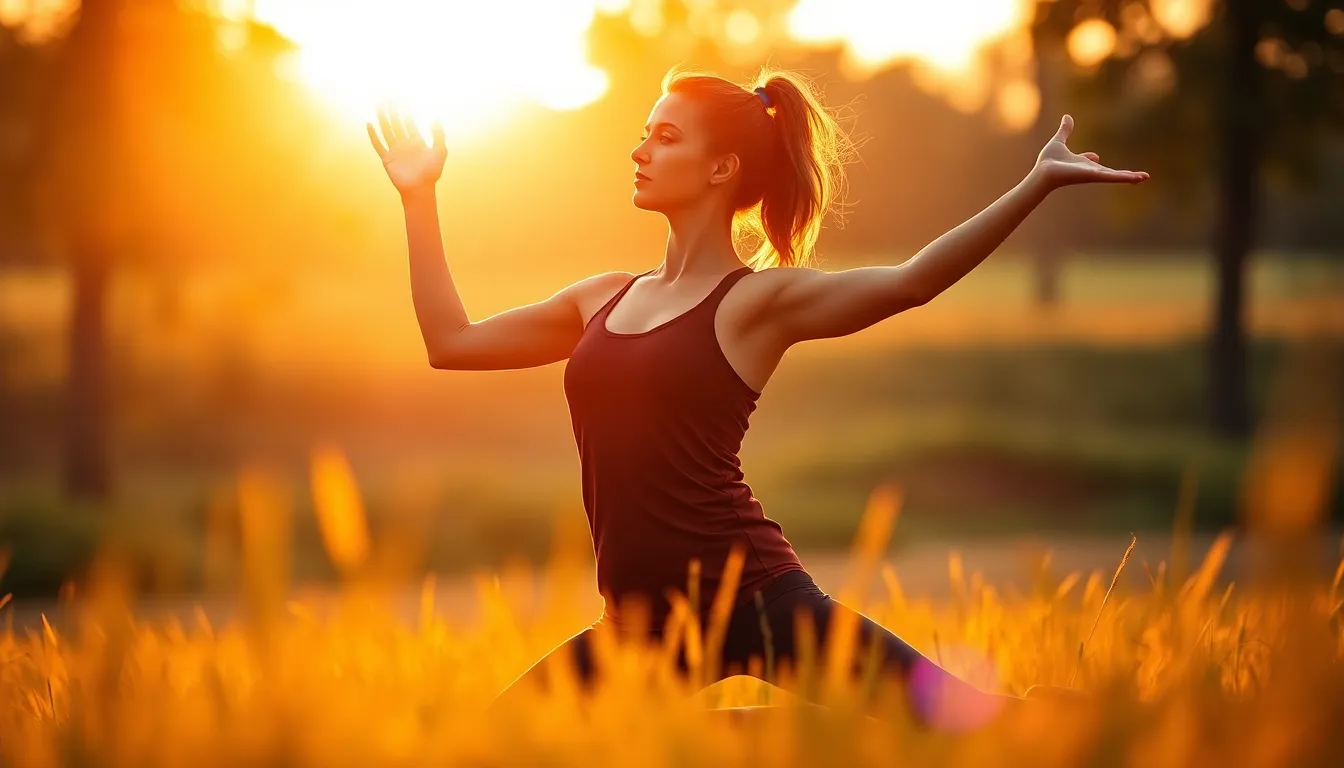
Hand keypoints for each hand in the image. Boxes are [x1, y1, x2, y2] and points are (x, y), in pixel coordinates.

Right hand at [367, 106, 446, 195]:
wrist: (420, 188)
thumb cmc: (432, 172)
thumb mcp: (440, 151)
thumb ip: (438, 135)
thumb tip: (436, 119)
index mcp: (417, 142)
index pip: (409, 123)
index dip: (405, 111)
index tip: (401, 100)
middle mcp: (405, 144)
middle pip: (396, 124)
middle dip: (392, 112)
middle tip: (386, 98)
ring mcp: (395, 151)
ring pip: (387, 131)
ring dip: (382, 119)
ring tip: (378, 106)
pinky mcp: (387, 159)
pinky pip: (378, 145)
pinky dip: (373, 135)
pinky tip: (370, 125)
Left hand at [1032, 115, 1148, 190]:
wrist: (1043, 172)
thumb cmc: (1047, 161)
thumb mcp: (1058, 141)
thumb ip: (1064, 130)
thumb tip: (1067, 117)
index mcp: (1082, 164)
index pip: (1091, 163)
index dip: (1091, 159)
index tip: (1095, 157)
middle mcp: (1089, 171)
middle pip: (1109, 172)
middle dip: (1123, 174)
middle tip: (1139, 177)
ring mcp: (1094, 174)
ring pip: (1114, 176)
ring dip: (1130, 177)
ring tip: (1145, 178)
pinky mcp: (1095, 176)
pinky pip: (1113, 177)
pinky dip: (1125, 177)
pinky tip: (1138, 179)